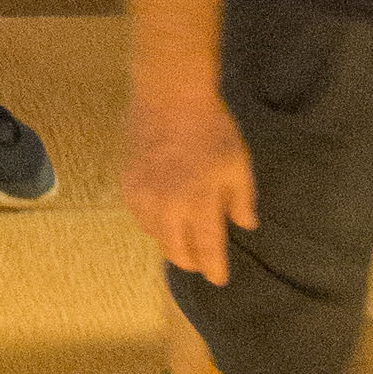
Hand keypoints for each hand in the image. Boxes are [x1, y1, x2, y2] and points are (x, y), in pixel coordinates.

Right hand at [123, 85, 258, 281]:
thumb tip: (245, 225)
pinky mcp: (127, 183)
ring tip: (182, 235)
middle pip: (176, 251)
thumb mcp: (238, 163)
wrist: (169, 94)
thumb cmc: (211, 128)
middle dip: (191, 261)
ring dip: (170, 241)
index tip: (219, 279)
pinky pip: (139, 216)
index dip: (214, 269)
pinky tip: (162, 215)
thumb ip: (242, 200)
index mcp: (199, 203)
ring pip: (155, 236)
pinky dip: (152, 222)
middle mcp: (167, 207)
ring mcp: (143, 196)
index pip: (207, 250)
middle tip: (201, 260)